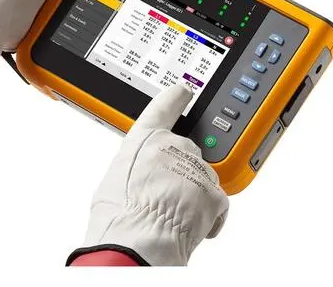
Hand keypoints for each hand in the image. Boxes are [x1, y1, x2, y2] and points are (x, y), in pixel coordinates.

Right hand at [71, 85, 228, 265]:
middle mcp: (174, 147)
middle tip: (163, 195)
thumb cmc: (120, 215)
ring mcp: (197, 168)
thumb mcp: (115, 178)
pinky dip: (208, 215)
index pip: (165, 106)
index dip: (176, 97)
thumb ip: (134, 165)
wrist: (139, 241)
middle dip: (180, 171)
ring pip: (202, 177)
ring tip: (173, 213)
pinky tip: (189, 224)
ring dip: (193, 194)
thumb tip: (141, 173)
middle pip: (185, 152)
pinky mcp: (215, 192)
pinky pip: (217, 201)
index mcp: (146, 139)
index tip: (184, 91)